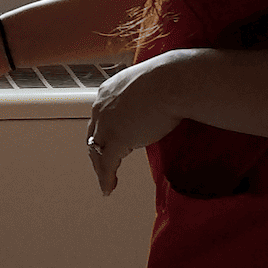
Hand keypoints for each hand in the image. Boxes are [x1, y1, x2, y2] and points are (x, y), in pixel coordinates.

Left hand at [86, 52, 186, 194]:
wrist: (173, 81)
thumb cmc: (171, 78)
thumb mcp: (151, 84)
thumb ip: (147, 95)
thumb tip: (161, 100)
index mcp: (109, 91)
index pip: (101, 115)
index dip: (103, 130)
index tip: (107, 141)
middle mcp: (102, 106)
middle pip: (94, 134)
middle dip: (97, 151)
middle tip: (103, 165)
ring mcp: (107, 123)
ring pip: (96, 151)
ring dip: (100, 167)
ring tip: (105, 181)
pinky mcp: (117, 139)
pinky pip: (107, 165)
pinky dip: (106, 179)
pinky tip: (108, 189)